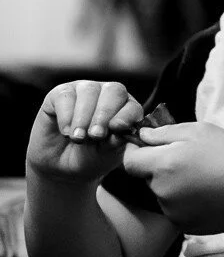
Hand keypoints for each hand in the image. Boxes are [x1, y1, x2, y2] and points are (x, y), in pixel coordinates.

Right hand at [25, 80, 142, 183]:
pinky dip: (66, 115)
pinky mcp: (60, 94)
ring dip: (84, 116)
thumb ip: (115, 143)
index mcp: (125, 109)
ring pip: (89, 91)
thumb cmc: (88, 158)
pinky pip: (65, 95)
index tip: (116, 129)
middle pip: (114, 91)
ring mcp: (84, 90)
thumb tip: (120, 132)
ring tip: (78, 137)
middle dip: (104, 114)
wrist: (57, 166)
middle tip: (95, 135)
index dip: (126, 115)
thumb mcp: (104, 155)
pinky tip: (66, 131)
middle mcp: (107, 95)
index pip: (132, 105)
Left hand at [122, 122, 223, 234]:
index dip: (136, 151)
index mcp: (164, 164)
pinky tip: (207, 193)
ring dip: (173, 183)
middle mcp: (161, 190)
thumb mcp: (202, 131)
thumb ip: (166, 132)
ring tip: (203, 177)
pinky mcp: (182, 224)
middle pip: (146, 177)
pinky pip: (174, 208)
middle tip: (189, 159)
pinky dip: (185, 200)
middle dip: (159, 167)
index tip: (152, 146)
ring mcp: (170, 211)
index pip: (129, 161)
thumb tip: (142, 136)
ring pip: (160, 192)